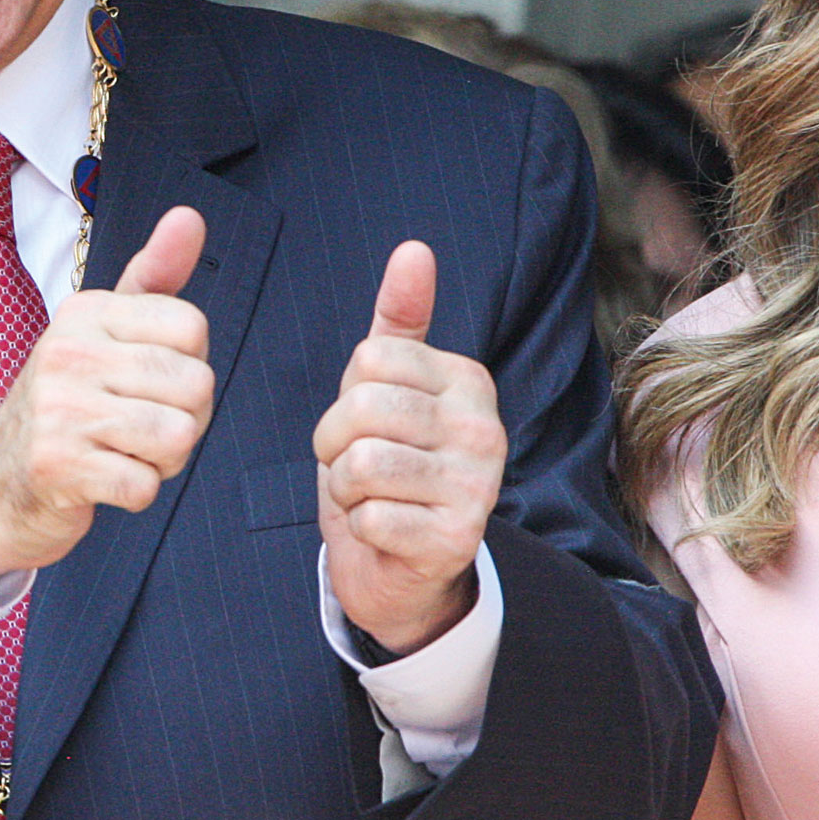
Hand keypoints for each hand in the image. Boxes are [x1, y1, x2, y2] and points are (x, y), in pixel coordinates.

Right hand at [0, 206, 214, 586]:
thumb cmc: (70, 400)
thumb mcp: (107, 330)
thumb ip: (155, 275)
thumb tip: (190, 214)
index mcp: (87, 312)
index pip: (193, 327)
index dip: (190, 365)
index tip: (151, 381)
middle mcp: (69, 351)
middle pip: (197, 384)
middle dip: (187, 418)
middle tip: (142, 426)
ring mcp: (59, 409)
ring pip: (179, 436)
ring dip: (165, 458)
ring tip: (126, 451)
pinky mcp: (56, 466)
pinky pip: (146, 485)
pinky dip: (138, 492)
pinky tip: (106, 479)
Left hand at [314, 241, 506, 654]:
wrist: (407, 570)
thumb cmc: (391, 466)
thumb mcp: (389, 389)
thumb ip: (398, 320)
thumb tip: (414, 248)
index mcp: (468, 380)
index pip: (371, 358)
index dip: (344, 396)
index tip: (365, 425)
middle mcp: (484, 427)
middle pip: (362, 409)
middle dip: (334, 444)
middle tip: (356, 468)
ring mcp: (477, 485)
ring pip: (361, 463)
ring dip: (344, 488)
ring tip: (370, 498)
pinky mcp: (457, 538)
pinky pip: (369, 516)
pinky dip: (359, 527)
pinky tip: (384, 531)